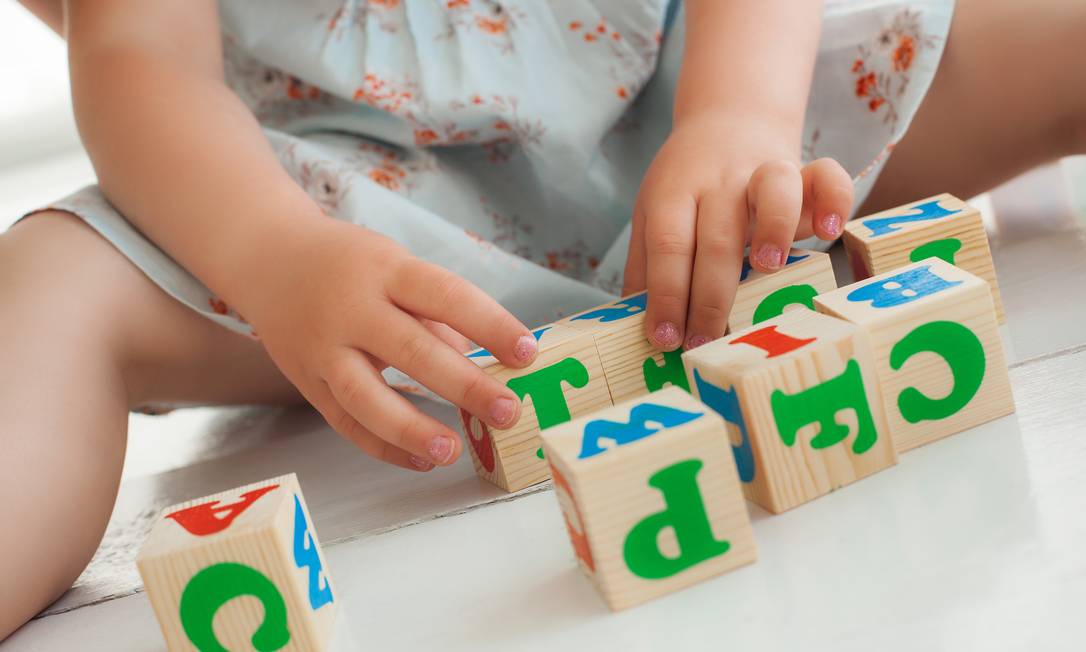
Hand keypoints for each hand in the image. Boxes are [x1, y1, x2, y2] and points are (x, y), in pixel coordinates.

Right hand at [242, 219, 537, 470]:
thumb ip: (437, 313)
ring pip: (366, 396)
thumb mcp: (395, 266)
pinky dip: (382, 445)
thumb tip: (483, 364)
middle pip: (412, 350)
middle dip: (465, 385)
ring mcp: (323, 347)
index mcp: (385, 269)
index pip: (446, 295)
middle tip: (508, 411)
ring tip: (453, 451)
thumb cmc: (350, 263)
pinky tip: (420, 459)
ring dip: (412, 429)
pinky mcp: (306, 380)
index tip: (527, 352)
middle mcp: (350, 308)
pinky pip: (344, 421)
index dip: (489, 324)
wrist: (267, 258)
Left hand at [623, 113, 853, 349]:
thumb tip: (636, 327)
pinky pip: (826, 176)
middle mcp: (719, 181)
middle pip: (716, 235)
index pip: (668, 245)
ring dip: (773, 229)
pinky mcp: (804, 171)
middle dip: (710, 296)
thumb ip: (647, 265)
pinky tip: (828, 231)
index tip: (664, 338)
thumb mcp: (652, 213)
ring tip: (768, 267)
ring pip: (773, 190)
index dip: (666, 295)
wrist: (728, 120)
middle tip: (704, 341)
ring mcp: (764, 171)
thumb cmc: (687, 183)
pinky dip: (834, 199)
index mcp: (675, 193)